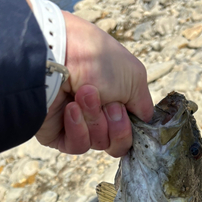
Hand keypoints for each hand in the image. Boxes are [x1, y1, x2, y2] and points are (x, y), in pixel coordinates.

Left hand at [36, 11, 153, 156]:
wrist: (56, 55)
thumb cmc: (96, 59)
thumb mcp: (134, 77)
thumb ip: (144, 105)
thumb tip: (145, 122)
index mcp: (117, 100)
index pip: (132, 130)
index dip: (132, 126)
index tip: (126, 109)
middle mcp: (99, 114)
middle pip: (119, 144)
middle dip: (117, 125)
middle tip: (109, 104)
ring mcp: (79, 126)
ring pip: (99, 143)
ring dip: (95, 119)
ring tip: (84, 94)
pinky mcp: (59, 136)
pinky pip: (78, 146)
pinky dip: (79, 128)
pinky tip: (71, 108)